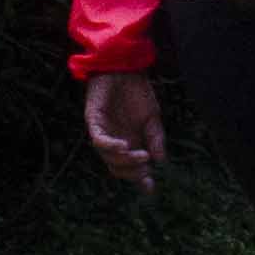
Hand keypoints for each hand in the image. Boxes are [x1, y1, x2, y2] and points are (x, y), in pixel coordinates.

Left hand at [83, 70, 165, 188]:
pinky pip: (98, 140)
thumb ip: (155, 139)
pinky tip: (124, 146)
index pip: (131, 168)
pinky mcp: (94, 120)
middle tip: (146, 167)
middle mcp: (114, 141)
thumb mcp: (152, 118)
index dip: (140, 179)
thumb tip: (161, 161)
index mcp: (129, 143)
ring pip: (107, 157)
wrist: (125, 67)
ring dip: (124, 161)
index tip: (151, 188)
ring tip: (140, 156)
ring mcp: (103, 132)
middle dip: (132, 172)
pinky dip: (110, 146)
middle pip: (117, 168)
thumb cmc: (137, 92)